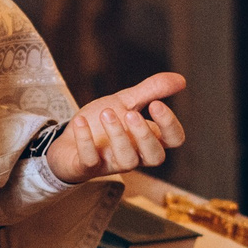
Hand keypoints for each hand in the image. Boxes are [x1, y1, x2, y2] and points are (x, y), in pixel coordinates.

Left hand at [45, 72, 187, 182]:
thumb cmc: (101, 123)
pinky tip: (81, 121)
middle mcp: (135, 154)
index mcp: (148, 138)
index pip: (174, 139)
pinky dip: (86, 141)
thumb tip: (181, 80)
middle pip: (155, 157)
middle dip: (145, 135)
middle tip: (130, 113)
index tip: (156, 104)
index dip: (170, 125)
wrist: (67, 140)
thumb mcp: (126, 101)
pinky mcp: (88, 168)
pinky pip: (90, 161)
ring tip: (106, 113)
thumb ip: (151, 91)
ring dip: (118, 135)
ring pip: (127, 160)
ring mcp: (112, 163)